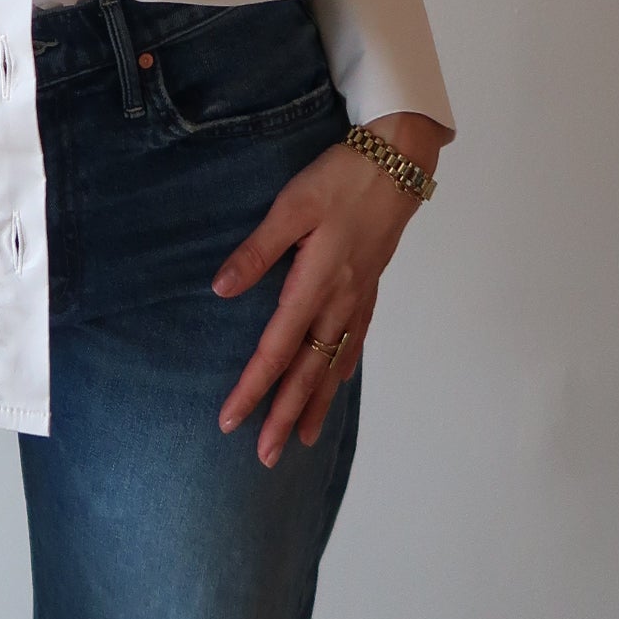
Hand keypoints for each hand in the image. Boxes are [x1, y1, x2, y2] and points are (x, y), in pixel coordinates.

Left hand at [210, 112, 442, 465]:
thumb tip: (220, 289)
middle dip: (285, 416)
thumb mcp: (292, 206)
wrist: (398, 160)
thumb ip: (258, 250)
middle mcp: (340, 300)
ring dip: (316, 404)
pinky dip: (343, 370)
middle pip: (308, 371)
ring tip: (303, 440)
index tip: (230, 422)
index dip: (253, 388)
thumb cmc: (341, 177)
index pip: (277, 349)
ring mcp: (359, 296)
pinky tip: (337, 383)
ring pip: (335, 364)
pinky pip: (355, 341)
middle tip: (266, 458)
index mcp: (316, 283)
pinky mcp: (371, 285)